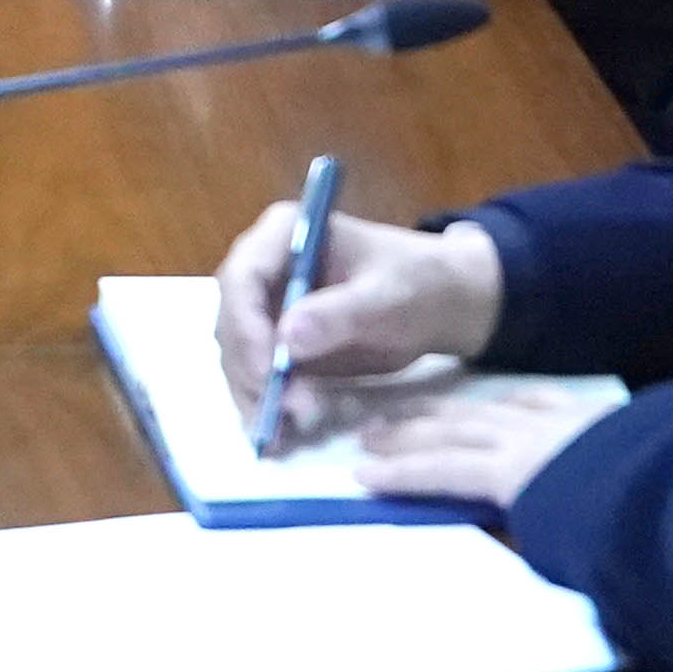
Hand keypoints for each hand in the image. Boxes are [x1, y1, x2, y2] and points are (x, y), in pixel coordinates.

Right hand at [213, 207, 503, 435]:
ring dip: (255, 395)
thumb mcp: (389, 294)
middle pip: (232, 321)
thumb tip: (288, 337)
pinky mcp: (278, 344)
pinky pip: (259, 377)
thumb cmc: (419, 283)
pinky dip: (266, 406)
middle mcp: (264, 269)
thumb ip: (342, 313)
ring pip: (238, 356)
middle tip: (286, 409)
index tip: (268, 370)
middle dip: (252, 369)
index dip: (245, 324)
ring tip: (287, 431)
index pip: (241, 277)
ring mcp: (267, 308)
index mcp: (284, 235)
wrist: (440, 302)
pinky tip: (280, 435)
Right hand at [358, 386, 603, 516]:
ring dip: (448, 410)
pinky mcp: (595, 416)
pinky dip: (508, 399)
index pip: (444, 472)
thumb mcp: (567, 550)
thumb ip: (526, 539)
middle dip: (409, 431)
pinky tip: (498, 399)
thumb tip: (498, 531)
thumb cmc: (624, 528)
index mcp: (517, 474)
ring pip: (491, 407)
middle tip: (369, 431)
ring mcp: (563, 421)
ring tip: (417, 411)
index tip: (360, 475)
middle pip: (457, 430)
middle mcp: (531, 439)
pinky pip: (539, 399)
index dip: (400, 475)